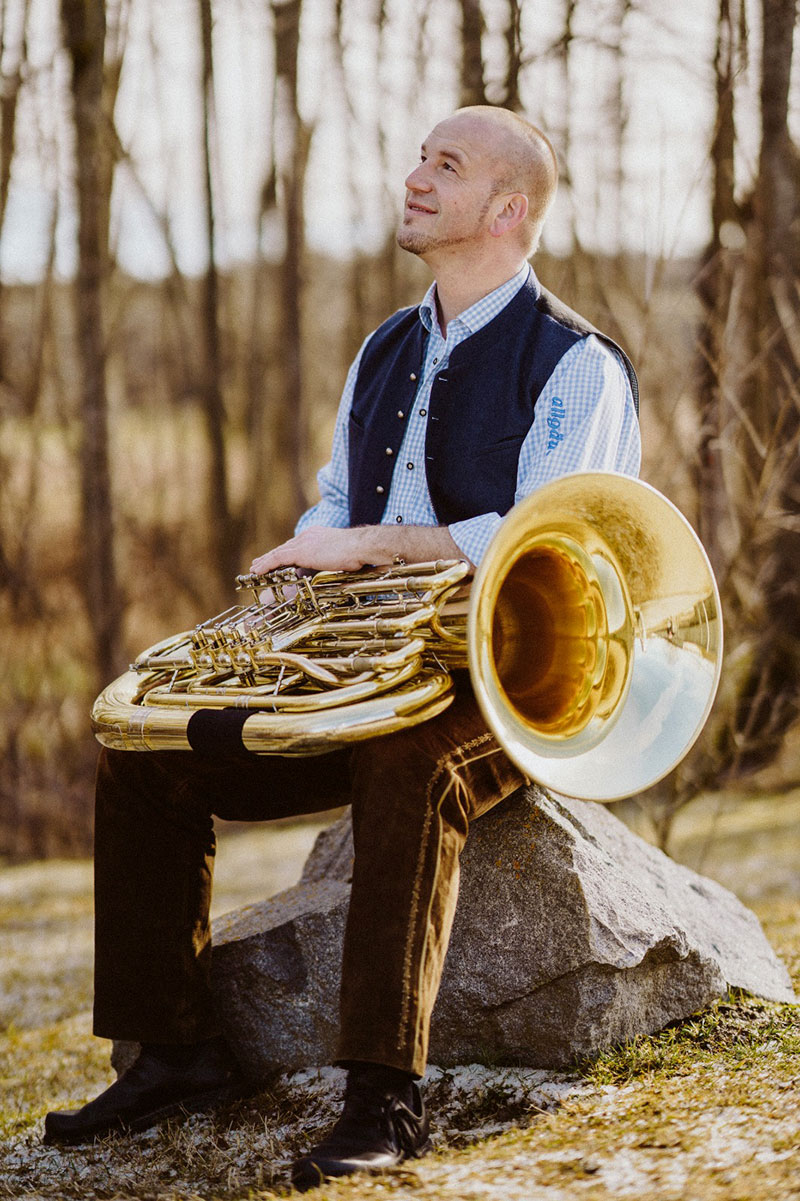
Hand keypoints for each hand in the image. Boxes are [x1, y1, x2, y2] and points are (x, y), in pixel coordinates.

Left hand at [249, 526, 377, 574]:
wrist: (360, 546)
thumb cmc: (358, 552)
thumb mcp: (341, 553)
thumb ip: (331, 558)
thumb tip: (331, 567)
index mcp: (316, 535)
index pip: (295, 545)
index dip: (283, 552)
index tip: (276, 558)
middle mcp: (307, 536)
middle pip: (284, 547)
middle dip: (270, 556)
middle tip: (259, 563)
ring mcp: (303, 543)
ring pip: (278, 553)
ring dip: (264, 561)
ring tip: (254, 568)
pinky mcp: (301, 552)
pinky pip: (277, 559)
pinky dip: (266, 565)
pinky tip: (258, 571)